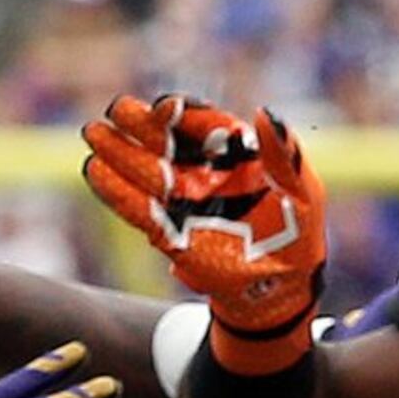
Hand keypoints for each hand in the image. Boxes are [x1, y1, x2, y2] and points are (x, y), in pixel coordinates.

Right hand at [79, 93, 326, 346]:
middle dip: (139, 125)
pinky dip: (116, 192)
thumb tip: (266, 112)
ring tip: (94, 135)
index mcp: (234, 153)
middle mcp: (202, 171)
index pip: (202, 124)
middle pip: (165, 141)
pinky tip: (95, 172)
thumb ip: (285, 152)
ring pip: (145, 171)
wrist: (282, 288)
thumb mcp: (304, 190)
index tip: (166, 108)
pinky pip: (137, 209)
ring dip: (119, 153)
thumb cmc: (298, 234)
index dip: (182, 113)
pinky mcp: (168, 231)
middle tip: (116, 111)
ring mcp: (182, 201)